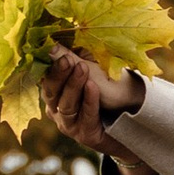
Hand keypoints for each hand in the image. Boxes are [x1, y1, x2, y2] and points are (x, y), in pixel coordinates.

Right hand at [44, 49, 150, 174]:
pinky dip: (89, 101)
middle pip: (51, 91)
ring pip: (66, 105)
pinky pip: (85, 117)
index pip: (44, 76)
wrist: (129, 122)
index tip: (53, 48)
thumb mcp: (91, 69)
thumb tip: (50, 40)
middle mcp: (56, 108)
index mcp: (54, 90)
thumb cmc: (107, 90)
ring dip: (74, 86)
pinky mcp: (84, 134)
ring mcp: (69, 123)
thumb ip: (72, 58)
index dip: (49, 64)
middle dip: (59, 74)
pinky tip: (93, 87)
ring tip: (83, 69)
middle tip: (67, 59)